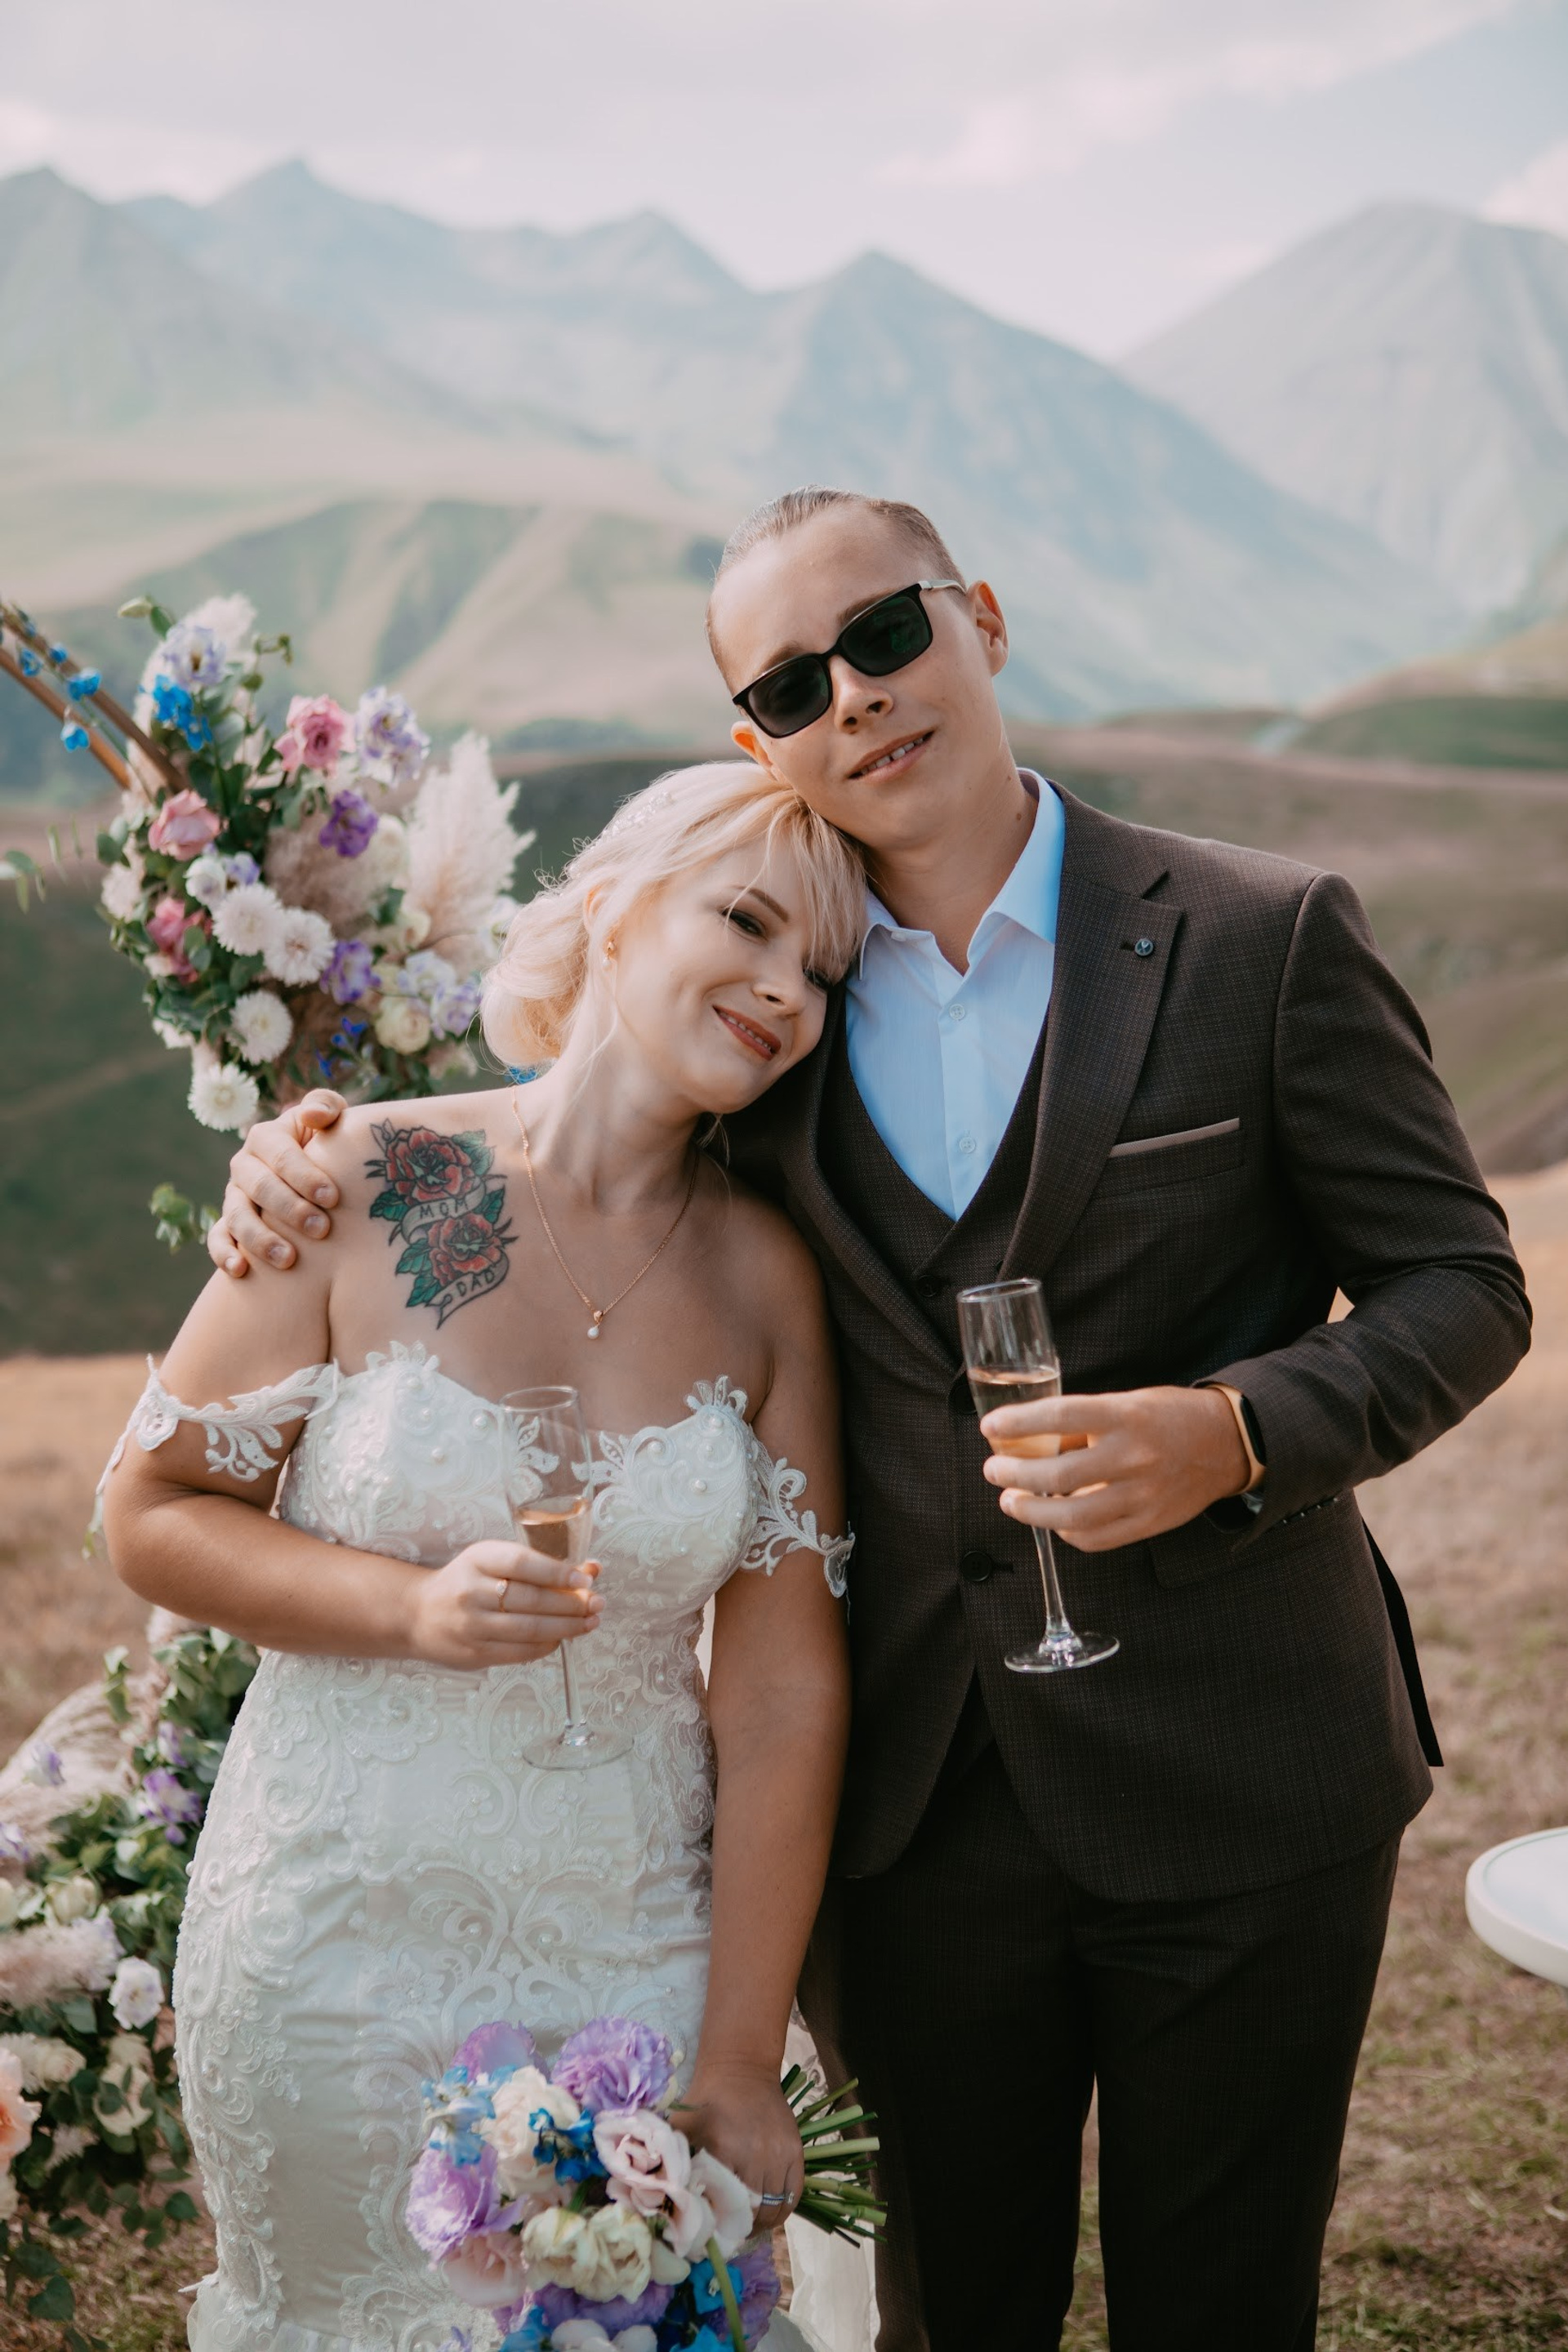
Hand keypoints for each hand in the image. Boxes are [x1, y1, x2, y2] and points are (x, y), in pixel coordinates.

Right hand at [207, 1089, 347, 1276]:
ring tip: (288, 1259)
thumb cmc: (330, 1144)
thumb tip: (314, 1115)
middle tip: (321, 1230)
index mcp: (267, 1136)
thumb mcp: (333, 1119)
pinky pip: (218, 1238)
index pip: (282, 1155)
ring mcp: (234, 1195)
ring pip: (237, 1215)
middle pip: (260, 1187)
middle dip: (290, 1209)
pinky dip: (224, 1253)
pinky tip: (240, 1270)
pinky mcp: (228, 1223)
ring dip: (260, 1238)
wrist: (319, 1174)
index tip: (332, 1197)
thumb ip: (325, 1106)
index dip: (305, 1175)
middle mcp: (245, 1165)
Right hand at [404, 1537, 602, 1670]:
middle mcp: (472, 1591)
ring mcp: (471, 1625)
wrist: (418, 1613)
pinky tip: (562, 1638)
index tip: (585, 1580)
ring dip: (566, 1627)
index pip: (522, 1564)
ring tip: (590, 1622)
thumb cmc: (467, 1581)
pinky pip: (519, 1652)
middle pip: (531, 1599)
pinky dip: (547, 1645)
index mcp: (478, 1559)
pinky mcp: (474, 1653)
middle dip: (572, 1604)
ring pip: (529, 1629)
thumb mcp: (495, 1560)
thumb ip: (541, 1565)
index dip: (558, 1573)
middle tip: (597, 1604)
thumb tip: (592, 1569)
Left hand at [678, 2061, 801, 2220]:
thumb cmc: (706, 2101)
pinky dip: (782, 2211)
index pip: (724, 2206)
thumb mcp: (682, 2128)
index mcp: (724, 2149)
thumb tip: (667, 2203)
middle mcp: (756, 2154)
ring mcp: (780, 2154)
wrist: (741, 2070)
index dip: (718, 2225)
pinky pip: (793, 2196)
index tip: (710, 2232)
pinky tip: (768, 2215)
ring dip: (761, 2223)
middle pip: (752, 2212)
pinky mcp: (796, 2151)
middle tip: (728, 2232)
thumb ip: (674, 2165)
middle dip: (740, 2228)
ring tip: (747, 2226)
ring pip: (774, 2208)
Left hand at [982, 1385, 1249, 1551]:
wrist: (1226, 1443)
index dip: (1019, 1422)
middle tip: (994, 1470)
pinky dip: (1066, 1533)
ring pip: (1072, 1516)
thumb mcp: (1126, 1403)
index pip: (1060, 1417)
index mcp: (1125, 1415)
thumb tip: (1030, 1440)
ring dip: (1031, 1511)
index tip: (990, 1426)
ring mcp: (1143, 1494)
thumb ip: (1083, 1424)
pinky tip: (1053, 1522)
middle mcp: (1134, 1456)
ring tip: (1011, 1501)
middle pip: (1058, 1473)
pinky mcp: (1150, 1522)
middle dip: (1014, 1474)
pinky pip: (1097, 1539)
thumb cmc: (1167, 1417)